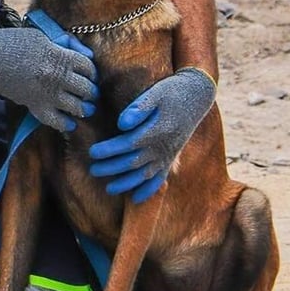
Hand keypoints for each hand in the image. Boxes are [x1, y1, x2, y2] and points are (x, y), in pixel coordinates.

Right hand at [0, 26, 97, 133]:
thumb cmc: (15, 42)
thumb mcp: (43, 36)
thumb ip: (66, 45)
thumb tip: (86, 55)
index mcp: (61, 57)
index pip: (88, 67)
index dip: (92, 72)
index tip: (90, 74)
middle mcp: (58, 77)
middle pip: (87, 89)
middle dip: (91, 91)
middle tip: (90, 92)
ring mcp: (47, 94)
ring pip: (77, 107)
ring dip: (84, 108)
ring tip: (86, 108)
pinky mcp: (35, 106)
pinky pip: (56, 121)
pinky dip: (66, 124)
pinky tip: (70, 123)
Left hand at [89, 68, 215, 202]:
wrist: (197, 96)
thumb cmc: (172, 92)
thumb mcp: (156, 93)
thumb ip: (138, 109)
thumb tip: (122, 124)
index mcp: (156, 130)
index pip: (127, 144)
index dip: (109, 150)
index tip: (92, 152)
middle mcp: (162, 146)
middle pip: (133, 162)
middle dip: (111, 168)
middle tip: (93, 170)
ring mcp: (168, 154)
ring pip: (145, 175)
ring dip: (126, 183)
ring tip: (109, 189)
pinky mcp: (172, 157)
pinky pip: (160, 178)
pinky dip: (149, 190)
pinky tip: (136, 198)